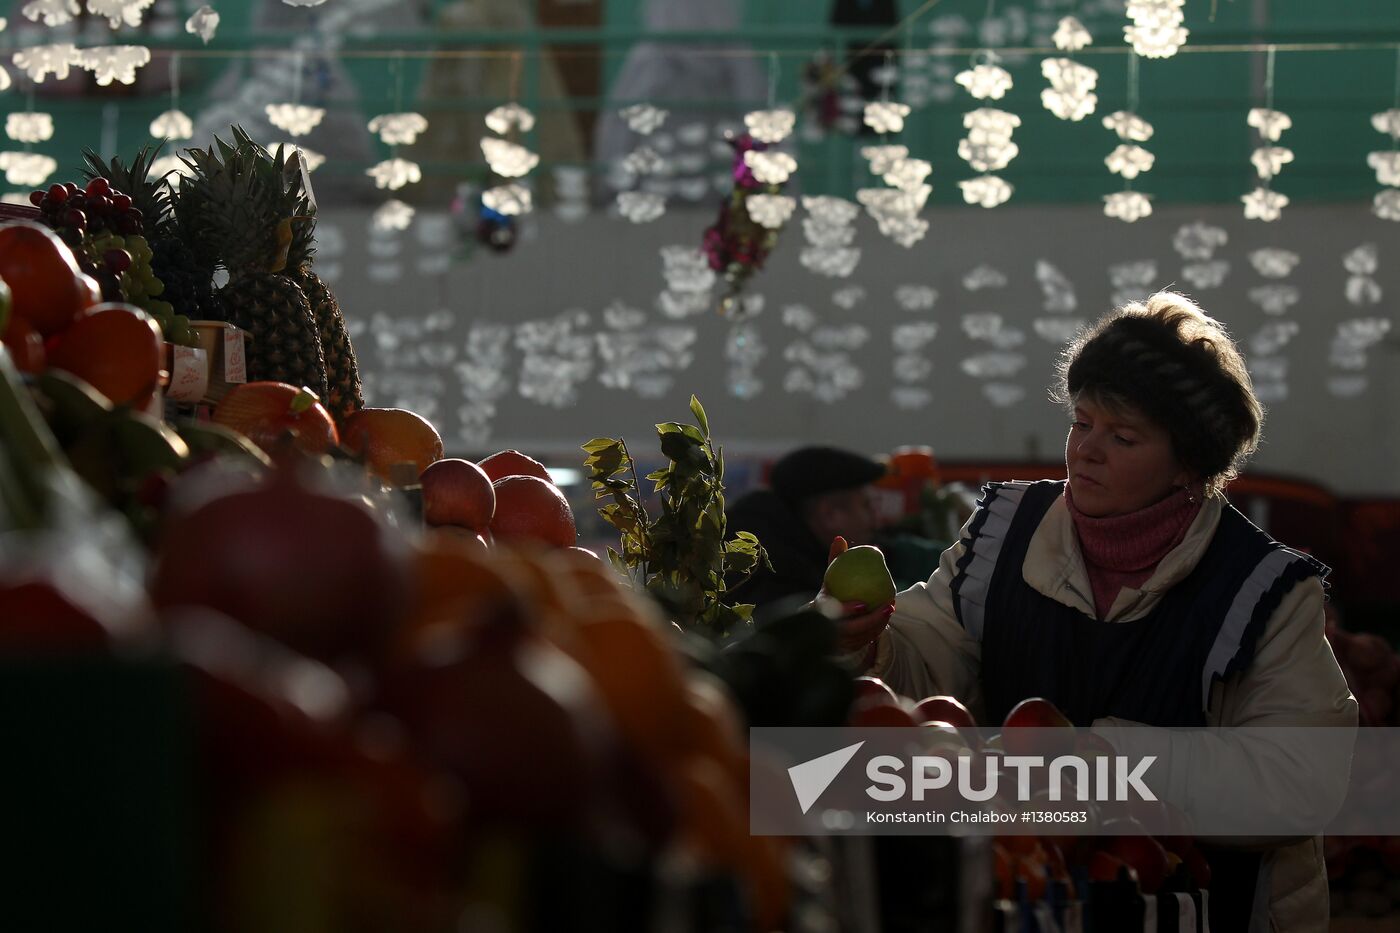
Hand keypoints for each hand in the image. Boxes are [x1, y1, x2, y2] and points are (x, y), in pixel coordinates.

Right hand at [822, 535, 894, 654]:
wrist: (823, 618)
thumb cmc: (830, 591)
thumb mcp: (830, 576)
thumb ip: (835, 559)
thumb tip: (839, 538)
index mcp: (819, 612)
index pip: (832, 614)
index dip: (846, 611)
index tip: (863, 604)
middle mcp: (826, 630)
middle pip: (850, 629)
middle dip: (870, 621)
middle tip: (887, 606)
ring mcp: (837, 642)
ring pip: (860, 637)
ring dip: (878, 624)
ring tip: (890, 608)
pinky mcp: (847, 648)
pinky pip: (865, 640)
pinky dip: (877, 629)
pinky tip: (887, 615)